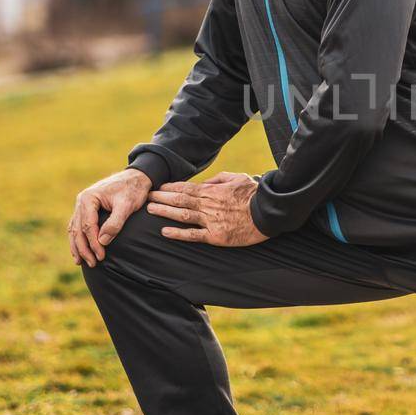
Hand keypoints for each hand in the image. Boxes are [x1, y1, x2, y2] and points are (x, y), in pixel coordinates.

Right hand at [69, 167, 152, 266]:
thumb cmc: (132, 190)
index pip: (87, 226)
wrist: (136, 177)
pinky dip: (78, 239)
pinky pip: (77, 226)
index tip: (101, 256)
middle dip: (84, 249)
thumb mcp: (127, 206)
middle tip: (92, 264)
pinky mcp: (86, 209)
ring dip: (78, 246)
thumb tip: (102, 241)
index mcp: (88, 198)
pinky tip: (79, 250)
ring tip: (81, 262)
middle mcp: (81, 201)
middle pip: (77, 229)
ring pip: (74, 229)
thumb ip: (115, 223)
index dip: (93, 243)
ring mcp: (82, 205)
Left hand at [145, 171, 268, 247]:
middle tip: (147, 197)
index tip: (158, 188)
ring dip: (164, 212)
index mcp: (212, 191)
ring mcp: (210, 221)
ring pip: (182, 215)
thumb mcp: (237, 178)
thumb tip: (204, 182)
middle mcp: (207, 205)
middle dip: (161, 198)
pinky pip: (193, 235)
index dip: (170, 188)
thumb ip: (218, 179)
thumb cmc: (255, 194)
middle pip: (179, 200)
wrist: (268, 213)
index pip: (185, 188)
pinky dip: (178, 233)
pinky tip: (165, 232)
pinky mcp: (216, 236)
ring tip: (150, 210)